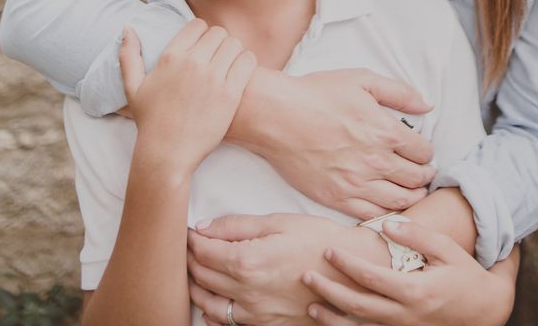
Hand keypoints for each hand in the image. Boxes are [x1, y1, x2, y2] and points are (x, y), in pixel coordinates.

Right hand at [120, 21, 255, 176]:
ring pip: (234, 44)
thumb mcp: (133, 87)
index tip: (202, 47)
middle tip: (216, 58)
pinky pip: (247, 61)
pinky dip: (245, 63)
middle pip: (219, 32)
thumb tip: (127, 26)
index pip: (198, 24)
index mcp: (171, 56)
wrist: (167, 154)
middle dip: (218, 43)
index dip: (202, 34)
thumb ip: (129, 54)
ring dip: (233, 52)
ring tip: (228, 66)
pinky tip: (239, 74)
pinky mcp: (230, 94)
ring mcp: (213, 78)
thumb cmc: (150, 121)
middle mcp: (192, 63)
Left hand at [187, 213, 366, 325]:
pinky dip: (212, 310)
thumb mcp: (278, 222)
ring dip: (196, 285)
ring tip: (196, 269)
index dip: (190, 239)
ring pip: (207, 303)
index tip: (187, 231)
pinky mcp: (264, 325)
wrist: (350, 273)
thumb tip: (203, 227)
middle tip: (189, 246)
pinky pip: (226, 322)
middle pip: (201, 276)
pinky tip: (213, 299)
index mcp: (248, 261)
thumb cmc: (317, 241)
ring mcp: (255, 314)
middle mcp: (247, 292)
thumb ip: (236, 226)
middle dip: (189, 259)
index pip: (202, 251)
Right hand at [237, 69, 434, 218]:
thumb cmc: (318, 94)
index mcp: (385, 131)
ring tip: (411, 191)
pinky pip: (372, 214)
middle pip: (416, 179)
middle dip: (424, 176)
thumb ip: (399, 92)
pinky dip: (387, 213)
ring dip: (412, 197)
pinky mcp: (337, 199)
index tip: (422, 152)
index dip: (426, 152)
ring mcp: (356, 184)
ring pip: (400, 201)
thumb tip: (427, 105)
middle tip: (422, 173)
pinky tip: (386, 204)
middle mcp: (375, 161)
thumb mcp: (362, 80)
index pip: (423, 152)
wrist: (278, 116)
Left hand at [302, 220, 516, 325]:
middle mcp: (405, 315)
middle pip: (359, 306)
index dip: (348, 265)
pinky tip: (332, 322)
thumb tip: (387, 225)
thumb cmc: (464, 274)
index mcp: (415, 290)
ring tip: (311, 306)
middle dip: (330, 291)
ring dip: (333, 319)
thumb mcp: (445, 249)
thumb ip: (416, 236)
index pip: (372, 278)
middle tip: (306, 276)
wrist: (484, 309)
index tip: (329, 250)